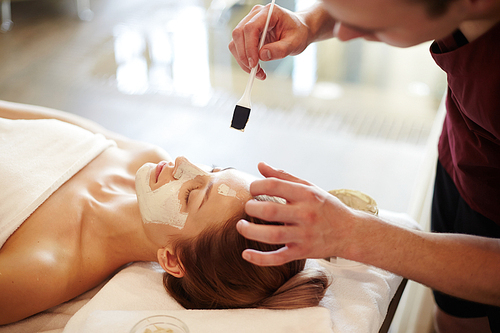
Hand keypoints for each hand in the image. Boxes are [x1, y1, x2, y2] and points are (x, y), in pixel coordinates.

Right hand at [228, 4, 310, 79]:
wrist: (298, 31)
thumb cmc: (298, 33)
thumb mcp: (294, 43)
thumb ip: (280, 49)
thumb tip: (262, 55)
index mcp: (269, 12)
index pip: (251, 28)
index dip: (249, 47)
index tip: (254, 63)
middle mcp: (256, 15)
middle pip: (238, 34)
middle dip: (243, 55)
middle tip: (254, 70)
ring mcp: (249, 23)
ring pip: (235, 42)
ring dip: (242, 60)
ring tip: (257, 72)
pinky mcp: (247, 33)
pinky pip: (238, 47)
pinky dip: (244, 60)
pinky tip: (255, 68)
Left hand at [237, 162, 354, 265]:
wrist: (350, 232)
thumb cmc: (326, 207)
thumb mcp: (309, 188)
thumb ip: (283, 177)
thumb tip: (260, 165)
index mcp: (306, 195)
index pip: (274, 185)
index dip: (257, 186)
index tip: (252, 189)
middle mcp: (305, 214)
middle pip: (271, 211)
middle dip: (252, 207)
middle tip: (248, 207)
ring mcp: (304, 235)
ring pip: (272, 235)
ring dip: (251, 231)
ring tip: (241, 226)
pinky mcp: (302, 253)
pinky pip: (278, 258)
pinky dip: (260, 258)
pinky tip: (245, 254)